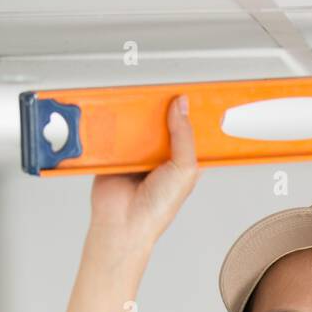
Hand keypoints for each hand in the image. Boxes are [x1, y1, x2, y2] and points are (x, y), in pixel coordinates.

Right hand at [88, 94, 199, 250]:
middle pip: (164, 122)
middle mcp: (161, 156)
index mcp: (183, 162)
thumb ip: (185, 137)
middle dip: (163, 107)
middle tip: (163, 89)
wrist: (123, 222)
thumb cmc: (157, 209)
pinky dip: (117, 122)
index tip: (194, 93)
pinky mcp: (117, 152)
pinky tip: (120, 113)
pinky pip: (117, 130)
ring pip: (140, 123)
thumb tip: (182, 106)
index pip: (190, 132)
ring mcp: (139, 153)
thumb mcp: (184, 170)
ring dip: (139, 113)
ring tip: (141, 97)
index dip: (192, 114)